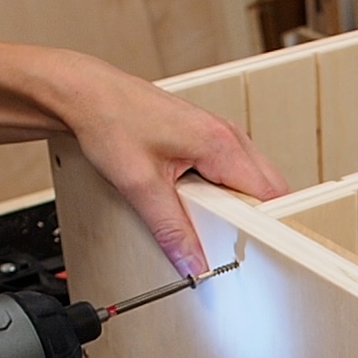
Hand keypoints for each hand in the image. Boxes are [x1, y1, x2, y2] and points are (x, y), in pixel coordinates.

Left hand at [50, 52, 289, 275]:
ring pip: (255, 179)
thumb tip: (193, 262)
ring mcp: (221, 133)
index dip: (267, 226)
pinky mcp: (210, 137)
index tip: (252, 248)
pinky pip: (237, 171)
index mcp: (220, 143)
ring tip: (216, 223)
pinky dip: (229, 192)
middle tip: (233, 242)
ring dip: (242, 205)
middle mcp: (228, 134)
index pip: (269, 194)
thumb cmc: (110, 121)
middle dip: (258, 219)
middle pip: (270, 188)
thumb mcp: (140, 185)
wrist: (88, 94)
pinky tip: (205, 203)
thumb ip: (171, 230)